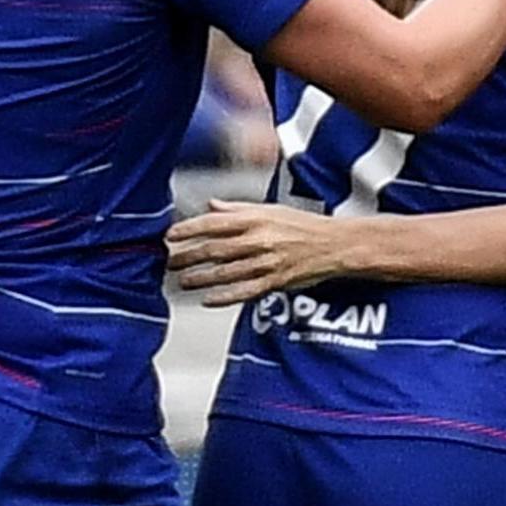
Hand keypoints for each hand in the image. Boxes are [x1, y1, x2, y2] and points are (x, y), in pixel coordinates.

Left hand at [165, 201, 340, 305]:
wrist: (336, 244)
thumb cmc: (304, 226)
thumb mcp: (271, 209)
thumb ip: (237, 209)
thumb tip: (210, 206)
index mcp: (256, 218)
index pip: (213, 223)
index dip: (188, 230)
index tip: (170, 236)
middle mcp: (259, 239)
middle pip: (214, 249)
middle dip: (187, 256)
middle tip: (170, 262)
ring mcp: (267, 261)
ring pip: (225, 272)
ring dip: (200, 278)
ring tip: (183, 281)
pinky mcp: (275, 281)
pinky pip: (244, 291)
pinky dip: (224, 296)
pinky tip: (208, 300)